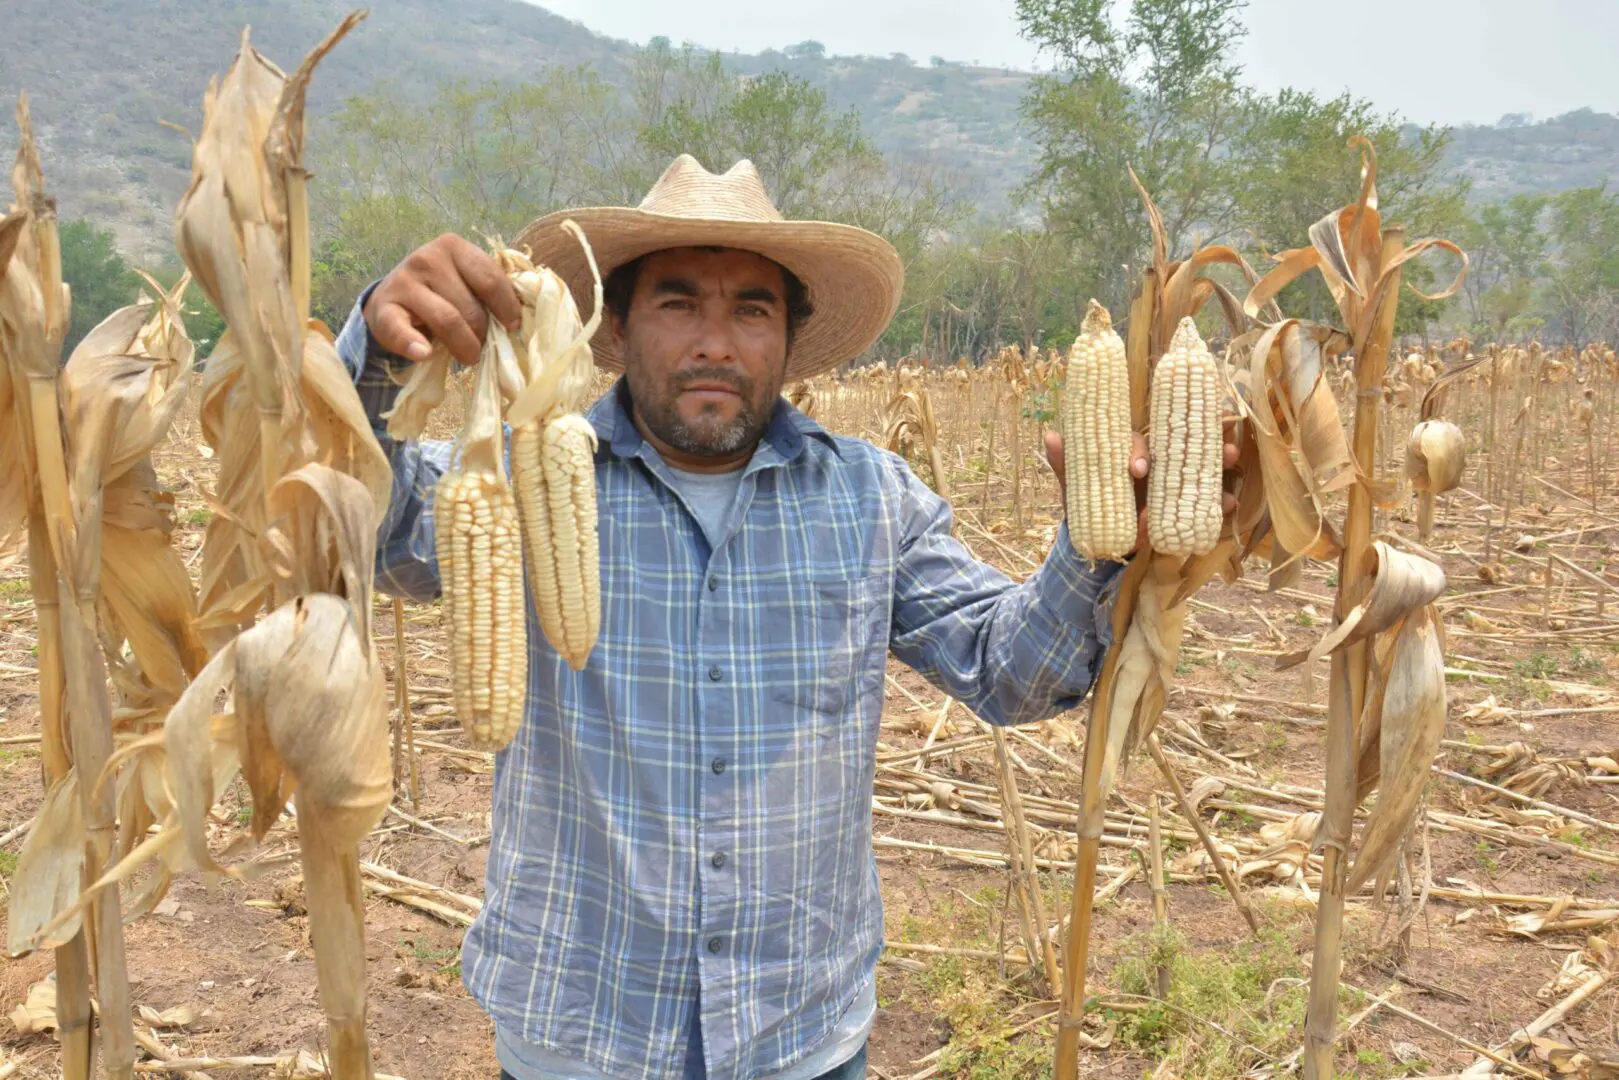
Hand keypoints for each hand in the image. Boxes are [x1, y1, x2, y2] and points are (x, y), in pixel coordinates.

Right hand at [362, 233, 521, 366]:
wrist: (391, 297)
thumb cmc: (440, 290)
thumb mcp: (464, 279)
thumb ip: (487, 288)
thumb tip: (518, 320)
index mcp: (453, 246)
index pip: (491, 280)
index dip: (507, 308)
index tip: (513, 327)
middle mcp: (426, 258)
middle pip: (470, 306)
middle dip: (483, 334)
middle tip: (482, 346)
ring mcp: (403, 282)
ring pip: (447, 320)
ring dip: (463, 346)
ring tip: (468, 356)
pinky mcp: (383, 308)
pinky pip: (401, 331)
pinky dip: (413, 344)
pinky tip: (424, 353)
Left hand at [1044, 420, 1240, 553]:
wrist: (1098, 541)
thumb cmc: (1087, 505)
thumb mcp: (1075, 488)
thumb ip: (1066, 465)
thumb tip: (1051, 436)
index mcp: (1128, 454)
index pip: (1137, 444)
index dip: (1139, 453)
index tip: (1136, 471)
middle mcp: (1155, 462)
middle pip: (1180, 442)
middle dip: (1201, 438)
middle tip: (1214, 441)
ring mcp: (1170, 482)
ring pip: (1199, 464)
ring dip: (1219, 459)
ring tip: (1233, 457)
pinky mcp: (1181, 506)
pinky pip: (1203, 501)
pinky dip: (1218, 502)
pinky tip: (1232, 502)